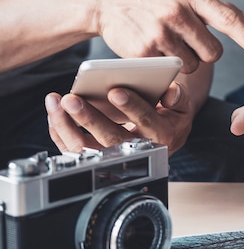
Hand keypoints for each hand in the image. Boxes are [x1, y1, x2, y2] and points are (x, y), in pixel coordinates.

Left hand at [45, 81, 194, 154]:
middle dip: (90, 119)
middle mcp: (140, 150)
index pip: (148, 122)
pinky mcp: (98, 158)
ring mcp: (116, 157)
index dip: (132, 107)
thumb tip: (170, 92)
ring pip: (89, 149)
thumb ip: (178, 96)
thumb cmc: (170, 114)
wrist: (166, 133)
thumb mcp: (182, 105)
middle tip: (72, 99)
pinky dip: (61, 132)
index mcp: (164, 136)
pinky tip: (55, 112)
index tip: (115, 91)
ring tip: (56, 102)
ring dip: (68, 127)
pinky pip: (76, 150)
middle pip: (112, 139)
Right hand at [90, 0, 243, 72]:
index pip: (226, 18)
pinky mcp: (143, 52)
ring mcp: (159, 33)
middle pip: (213, 53)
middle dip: (205, 52)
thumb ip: (219, 8)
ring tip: (167, 42)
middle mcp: (177, 12)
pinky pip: (169, 71)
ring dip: (185, 61)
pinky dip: (165, 66)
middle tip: (188, 41)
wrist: (105, 0)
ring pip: (193, 66)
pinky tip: (152, 48)